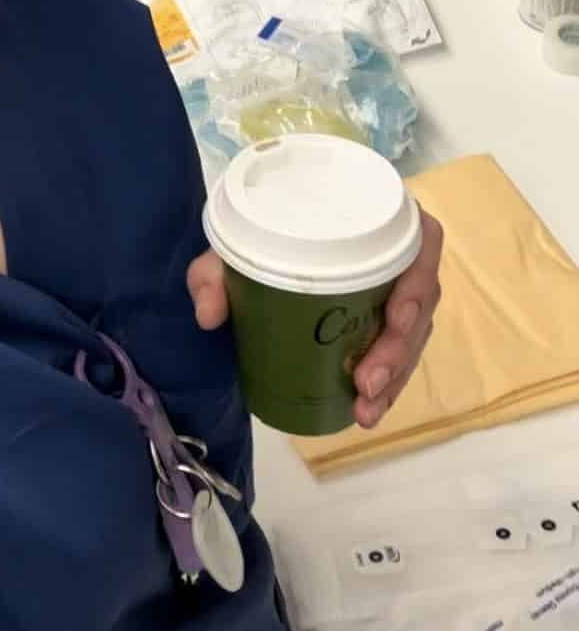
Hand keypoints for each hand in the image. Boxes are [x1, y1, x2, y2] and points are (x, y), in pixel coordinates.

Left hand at [186, 208, 443, 429]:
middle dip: (398, 349)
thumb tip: (209, 315)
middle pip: (421, 300)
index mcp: (375, 219)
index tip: (397, 318)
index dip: (418, 280)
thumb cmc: (259, 233)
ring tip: (366, 409)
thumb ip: (213, 272)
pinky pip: (399, 352)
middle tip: (366, 383)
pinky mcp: (383, 321)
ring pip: (413, 335)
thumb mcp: (231, 249)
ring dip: (395, 376)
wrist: (257, 245)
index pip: (421, 241)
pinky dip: (387, 384)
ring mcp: (394, 290)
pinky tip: (367, 410)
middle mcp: (394, 253)